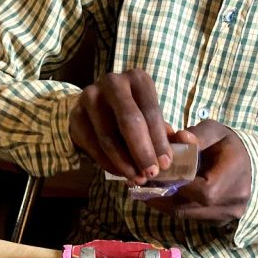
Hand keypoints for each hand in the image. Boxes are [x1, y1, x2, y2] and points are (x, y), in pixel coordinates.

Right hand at [69, 69, 173, 183]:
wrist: (95, 107)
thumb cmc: (132, 112)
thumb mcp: (150, 116)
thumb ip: (165, 132)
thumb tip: (182, 148)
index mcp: (137, 79)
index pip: (151, 112)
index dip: (159, 140)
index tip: (166, 164)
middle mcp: (113, 82)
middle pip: (129, 121)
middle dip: (142, 151)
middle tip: (151, 173)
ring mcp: (90, 96)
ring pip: (108, 136)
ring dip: (124, 162)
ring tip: (136, 178)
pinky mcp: (75, 115)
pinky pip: (92, 145)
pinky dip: (108, 163)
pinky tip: (120, 173)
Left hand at [147, 120, 251, 225]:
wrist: (252, 165)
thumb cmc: (231, 146)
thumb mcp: (216, 132)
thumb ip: (198, 135)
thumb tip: (178, 137)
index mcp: (232, 180)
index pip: (198, 190)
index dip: (174, 183)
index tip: (154, 173)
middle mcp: (231, 204)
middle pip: (188, 207)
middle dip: (162, 196)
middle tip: (141, 185)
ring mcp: (226, 216)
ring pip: (187, 215)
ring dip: (165, 204)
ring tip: (146, 190)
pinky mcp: (218, 221)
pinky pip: (192, 217)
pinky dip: (176, 206)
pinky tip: (162, 195)